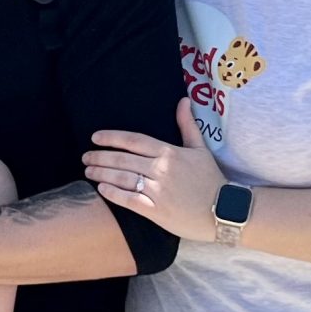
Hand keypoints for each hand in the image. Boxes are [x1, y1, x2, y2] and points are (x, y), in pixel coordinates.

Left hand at [84, 104, 225, 241]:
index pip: (134, 141)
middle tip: (85, 157)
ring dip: (102, 174)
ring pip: (122, 178)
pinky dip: (113, 194)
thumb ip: (187, 125)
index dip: (111, 138)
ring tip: (88, 172)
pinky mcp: (157, 211)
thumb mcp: (200, 149)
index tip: (95, 138)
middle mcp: (161, 169)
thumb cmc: (211, 179)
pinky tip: (101, 189)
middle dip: (100, 157)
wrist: (225, 210)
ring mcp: (158, 191)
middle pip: (122, 160)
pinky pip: (129, 200)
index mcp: (169, 152)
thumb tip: (183, 100)